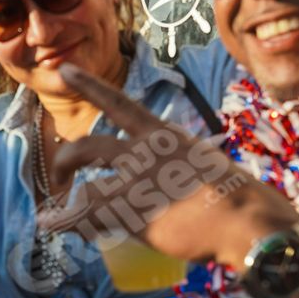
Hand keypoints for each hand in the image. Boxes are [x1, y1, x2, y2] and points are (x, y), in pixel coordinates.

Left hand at [36, 64, 298, 268]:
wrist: (245, 221)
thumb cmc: (239, 198)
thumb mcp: (207, 168)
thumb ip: (179, 172)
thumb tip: (174, 190)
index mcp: (164, 136)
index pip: (119, 104)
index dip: (89, 86)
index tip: (64, 70)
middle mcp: (143, 153)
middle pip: (88, 147)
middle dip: (66, 159)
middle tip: (59, 174)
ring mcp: (135, 183)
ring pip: (85, 190)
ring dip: (65, 205)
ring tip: (54, 217)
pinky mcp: (131, 214)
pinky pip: (88, 219)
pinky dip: (67, 224)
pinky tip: (53, 227)